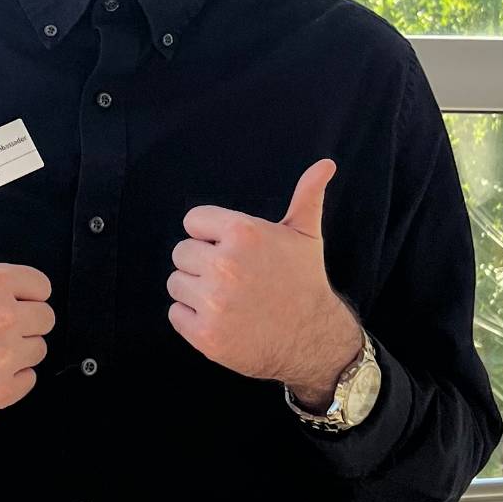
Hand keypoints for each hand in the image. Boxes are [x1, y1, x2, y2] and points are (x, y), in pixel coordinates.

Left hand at [166, 157, 362, 393]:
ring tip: (227, 298)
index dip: (210, 236)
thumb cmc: (304, 281)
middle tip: (232, 278)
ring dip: (195, 291)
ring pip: (176, 284)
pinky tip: (221, 319)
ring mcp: (213, 302)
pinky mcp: (205, 335)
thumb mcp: (306, 234)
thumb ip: (307, 195)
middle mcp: (225, 265)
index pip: (193, 221)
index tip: (231, 250)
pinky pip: (175, 314)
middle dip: (202, 264)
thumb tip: (326, 163)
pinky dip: (192, 319)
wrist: (313, 338)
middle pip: (181, 252)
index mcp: (243, 233)